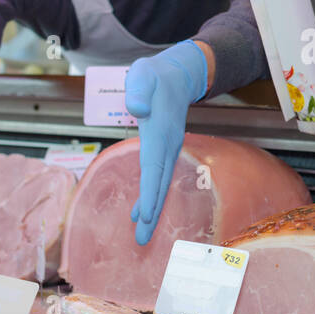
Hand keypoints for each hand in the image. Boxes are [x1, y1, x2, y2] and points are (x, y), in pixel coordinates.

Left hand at [126, 40, 207, 244]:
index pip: (154, 166)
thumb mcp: (143, 74)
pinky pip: (159, 177)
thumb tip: (137, 107)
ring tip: (142, 233)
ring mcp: (169, 148)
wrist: (178, 74)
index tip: (145, 214)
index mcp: (160, 132)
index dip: (150, 191)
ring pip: (161, 184)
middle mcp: (168, 144)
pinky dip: (151, 195)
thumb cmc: (155, 75)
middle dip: (152, 212)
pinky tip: (140, 210)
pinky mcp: (165, 149)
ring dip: (152, 209)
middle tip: (142, 239)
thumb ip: (138, 88)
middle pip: (160, 183)